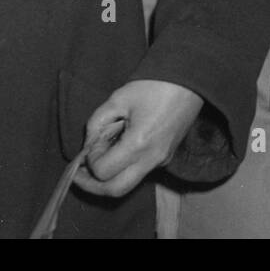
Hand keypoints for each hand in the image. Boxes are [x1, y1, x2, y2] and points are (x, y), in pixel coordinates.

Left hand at [72, 80, 203, 198]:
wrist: (189, 81)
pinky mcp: (167, 157)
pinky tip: (119, 148)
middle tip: (80, 173)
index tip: (89, 145)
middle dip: (93, 185)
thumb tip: (88, 146)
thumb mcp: (117, 99)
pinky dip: (124, 168)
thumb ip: (96, 124)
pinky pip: (141, 171)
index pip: (103, 171)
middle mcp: (152, 158)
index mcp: (139, 143)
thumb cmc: (154, 85)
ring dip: (109, 177)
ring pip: (129, 184)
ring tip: (99, 157)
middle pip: (115, 190)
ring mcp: (162, 160)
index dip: (89, 161)